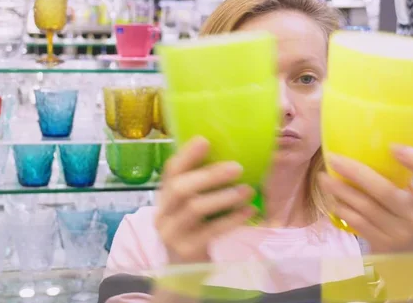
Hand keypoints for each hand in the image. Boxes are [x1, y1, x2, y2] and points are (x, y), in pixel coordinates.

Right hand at [155, 136, 255, 263]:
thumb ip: (204, 188)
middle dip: (209, 175)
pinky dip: (232, 219)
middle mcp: (163, 213)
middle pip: (180, 189)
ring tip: (248, 190)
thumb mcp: (194, 208)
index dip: (186, 155)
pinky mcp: (186, 250)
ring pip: (194, 209)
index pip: (170, 171)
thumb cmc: (195, 231)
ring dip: (224, 197)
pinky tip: (249, 211)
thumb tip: (235, 159)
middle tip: (237, 167)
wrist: (184, 273)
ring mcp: (172, 233)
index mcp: (165, 197)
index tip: (205, 140)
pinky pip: (211, 231)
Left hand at [319, 145, 412, 253]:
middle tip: (334, 158)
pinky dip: (342, 208)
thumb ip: (399, 184)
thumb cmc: (405, 223)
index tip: (393, 147)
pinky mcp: (380, 244)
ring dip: (340, 190)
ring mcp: (397, 233)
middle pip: (384, 190)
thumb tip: (368, 149)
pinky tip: (332, 199)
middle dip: (355, 171)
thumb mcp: (411, 205)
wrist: (405, 263)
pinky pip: (356, 222)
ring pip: (364, 206)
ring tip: (324, 177)